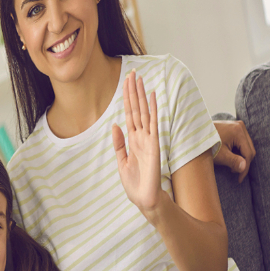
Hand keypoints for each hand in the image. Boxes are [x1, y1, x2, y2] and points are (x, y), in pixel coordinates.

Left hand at [107, 71, 170, 213]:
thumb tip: (114, 125)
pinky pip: (154, 123)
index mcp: (132, 140)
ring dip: (141, 95)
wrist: (144, 199)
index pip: (129, 114)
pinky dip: (153, 109)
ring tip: (139, 78)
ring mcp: (149, 139)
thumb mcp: (121, 162)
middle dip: (133, 90)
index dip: (127, 98)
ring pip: (144, 111)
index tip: (127, 82)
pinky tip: (152, 96)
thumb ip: (119, 144)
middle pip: (136, 108)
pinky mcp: (154, 144)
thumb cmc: (135, 184)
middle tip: (132, 72)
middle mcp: (141, 136)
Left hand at [210, 116, 255, 177]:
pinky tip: (230, 158)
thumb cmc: (207, 144)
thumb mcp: (220, 155)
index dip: (245, 168)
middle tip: (234, 172)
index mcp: (239, 132)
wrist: (195, 134)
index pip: (248, 153)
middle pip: (249, 149)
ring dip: (241, 158)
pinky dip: (238, 152)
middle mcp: (240, 127)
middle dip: (244, 163)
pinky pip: (241, 143)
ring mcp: (237, 126)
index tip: (239, 179)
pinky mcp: (234, 128)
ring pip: (246, 146)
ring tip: (231, 166)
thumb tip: (244, 168)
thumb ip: (233, 161)